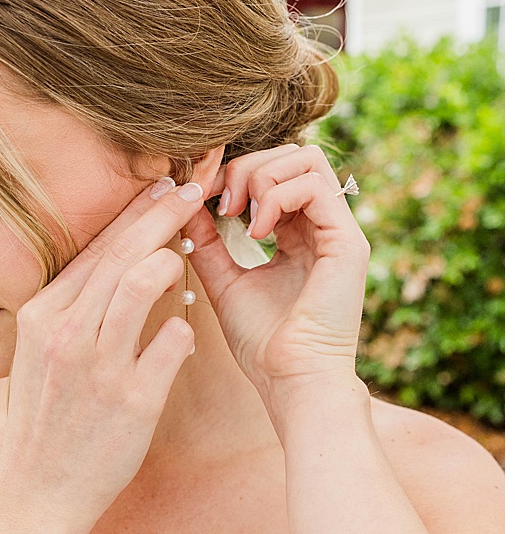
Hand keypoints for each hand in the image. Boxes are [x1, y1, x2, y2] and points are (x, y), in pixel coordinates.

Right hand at [0, 179, 203, 528]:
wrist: (37, 493)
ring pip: (142, 284)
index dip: (133, 213)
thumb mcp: (40, 356)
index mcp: (40, 317)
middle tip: (195, 186)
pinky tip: (189, 325)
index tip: (162, 186)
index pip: (93, 248)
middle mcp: (65, 334)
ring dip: (173, 259)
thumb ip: (71, 313)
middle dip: (162, 213)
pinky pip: (172, 343)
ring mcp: (97, 366)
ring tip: (193, 249)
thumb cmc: (45, 422)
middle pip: (121, 253)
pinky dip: (185, 328)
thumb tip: (114, 270)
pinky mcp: (131, 400)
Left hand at [185, 145, 369, 412]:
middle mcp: (323, 226)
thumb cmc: (260, 342)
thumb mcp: (224, 281)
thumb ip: (207, 243)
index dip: (233, 172)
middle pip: (293, 153)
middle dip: (246, 166)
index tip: (198, 195)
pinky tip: (255, 233)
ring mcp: (339, 230)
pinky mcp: (348, 241)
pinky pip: (315, 185)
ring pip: (307, 158)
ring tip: (235, 215)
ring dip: (260, 176)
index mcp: (298, 233)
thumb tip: (184, 206)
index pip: (275, 171)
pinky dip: (276, 197)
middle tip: (219, 203)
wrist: (290, 380)